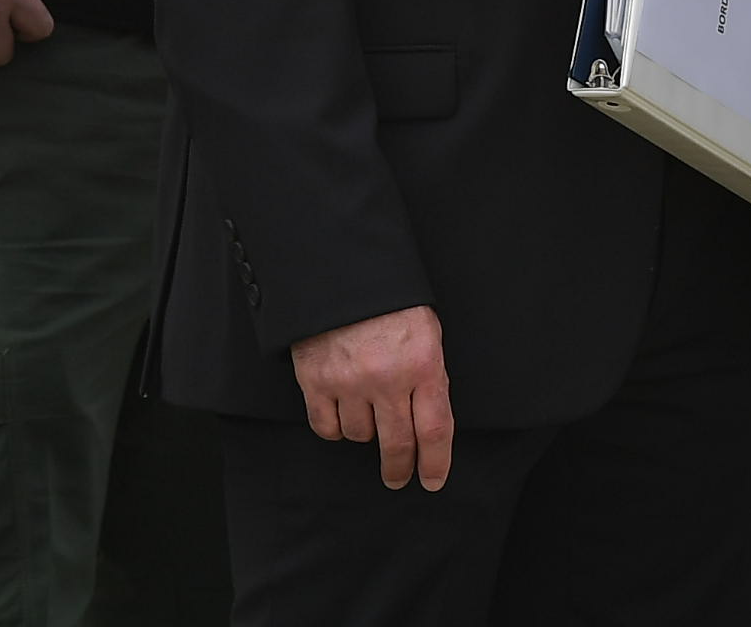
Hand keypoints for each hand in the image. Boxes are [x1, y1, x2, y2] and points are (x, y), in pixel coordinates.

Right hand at [293, 304, 453, 490]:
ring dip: (366, 431)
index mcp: (423, 362)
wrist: (340, 269)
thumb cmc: (389, 300)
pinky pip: (326, 428)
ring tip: (367, 408)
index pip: (435, 430)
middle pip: (398, 445)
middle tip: (398, 477)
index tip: (431, 480)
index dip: (435, 463)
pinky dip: (334, 427)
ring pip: (361, 436)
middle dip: (399, 468)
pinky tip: (340, 410)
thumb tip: (429, 422)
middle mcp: (387, 377)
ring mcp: (349, 381)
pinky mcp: (315, 380)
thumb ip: (429, 375)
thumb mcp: (426, 331)